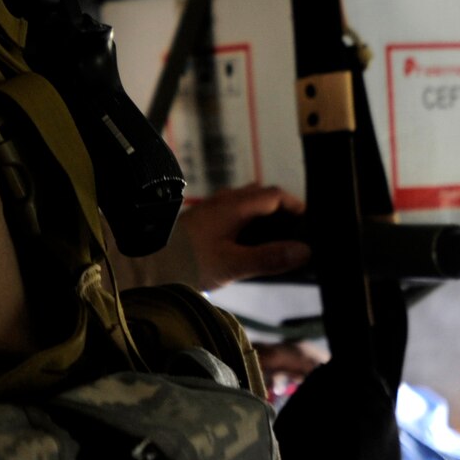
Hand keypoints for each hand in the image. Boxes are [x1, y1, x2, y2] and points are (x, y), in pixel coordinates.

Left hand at [181, 183, 310, 290]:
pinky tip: (251, 247)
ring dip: (265, 217)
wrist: (147, 264)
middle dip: (282, 210)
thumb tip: (305, 251)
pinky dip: (250, 224)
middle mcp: (224, 201)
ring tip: (279, 242)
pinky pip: (235, 214)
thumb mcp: (232, 264)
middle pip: (262, 196)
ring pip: (247, 205)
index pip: (274, 194)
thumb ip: (268, 258)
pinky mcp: (204, 222)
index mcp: (233, 206)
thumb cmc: (187, 262)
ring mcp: (212, 210)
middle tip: (298, 233)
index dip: (296, 205)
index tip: (312, 222)